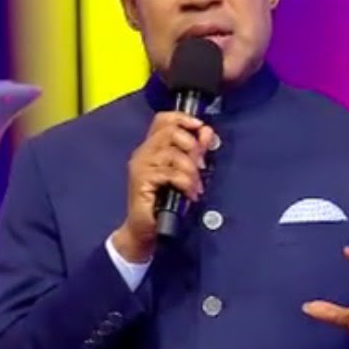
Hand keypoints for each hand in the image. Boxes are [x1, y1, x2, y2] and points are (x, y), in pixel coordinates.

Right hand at [112, 111, 215, 261]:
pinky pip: (170, 173)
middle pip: (171, 132)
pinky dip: (184, 183)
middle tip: (200, 166)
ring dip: (190, 171)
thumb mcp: (185, 173)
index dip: (183, 118)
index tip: (200, 128)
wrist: (145, 230)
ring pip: (173, 154)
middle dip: (192, 147)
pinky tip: (189, 194)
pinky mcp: (141, 180)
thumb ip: (195, 151)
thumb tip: (208, 132)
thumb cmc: (165, 202)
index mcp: (152, 147)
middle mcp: (143, 152)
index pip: (163, 119)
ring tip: (195, 187)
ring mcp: (140, 165)